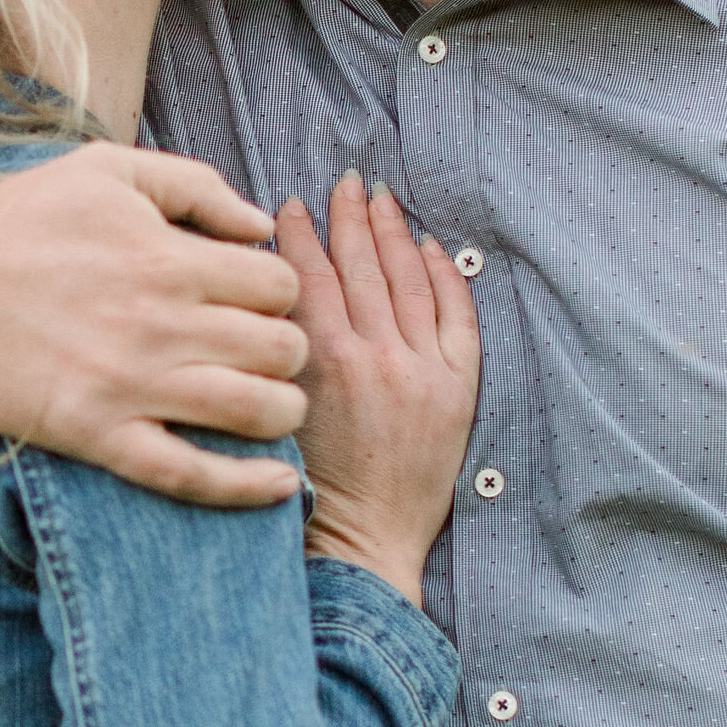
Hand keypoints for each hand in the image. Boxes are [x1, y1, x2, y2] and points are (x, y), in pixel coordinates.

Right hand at [0, 142, 309, 507]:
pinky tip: (276, 486)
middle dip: (288, 353)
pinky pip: (192, 475)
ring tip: (269, 408)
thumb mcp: (105, 169)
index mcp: (169, 257)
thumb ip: (193, 185)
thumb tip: (261, 221)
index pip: (279, 285)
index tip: (253, 303)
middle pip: (283, 349)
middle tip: (263, 356)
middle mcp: (163, 323)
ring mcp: (133, 386)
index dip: (280, 294)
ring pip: (257, 411)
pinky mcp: (98, 435)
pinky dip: (246, 487)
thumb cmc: (14, 221)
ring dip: (282, 412)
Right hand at [277, 175, 481, 603]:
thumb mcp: (274, 414)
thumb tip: (270, 302)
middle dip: (350, 219)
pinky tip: (433, 249)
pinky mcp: (456, 389)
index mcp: (321, 362)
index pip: (309, 277)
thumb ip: (277, 356)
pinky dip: (445, 277)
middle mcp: (374, 356)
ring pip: (408, 282)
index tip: (292, 206)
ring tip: (383, 200)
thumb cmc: (306, 490)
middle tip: (345, 183)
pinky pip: (455, 317)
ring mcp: (420, 370)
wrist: (361, 542)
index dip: (300, 236)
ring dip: (394, 235)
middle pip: (361, 268)